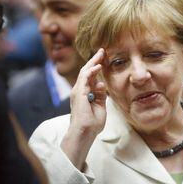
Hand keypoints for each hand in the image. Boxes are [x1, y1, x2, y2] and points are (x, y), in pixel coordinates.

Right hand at [61, 48, 106, 169]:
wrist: (85, 133)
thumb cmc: (92, 123)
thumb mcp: (100, 106)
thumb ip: (101, 95)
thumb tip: (102, 84)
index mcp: (85, 93)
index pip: (91, 76)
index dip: (97, 66)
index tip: (104, 58)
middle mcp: (80, 90)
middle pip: (87, 71)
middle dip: (94, 60)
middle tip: (102, 50)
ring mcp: (78, 91)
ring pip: (85, 72)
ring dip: (93, 62)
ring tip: (101, 53)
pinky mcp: (79, 93)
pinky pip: (85, 79)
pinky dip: (91, 71)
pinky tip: (98, 66)